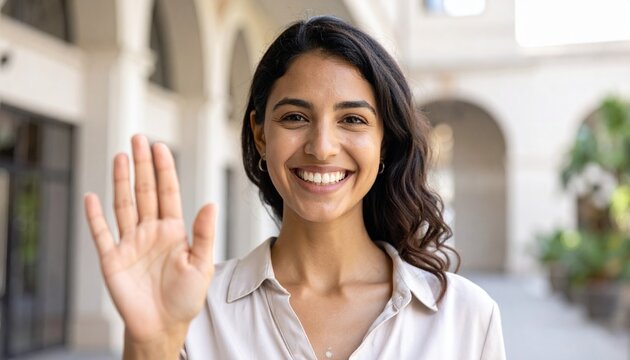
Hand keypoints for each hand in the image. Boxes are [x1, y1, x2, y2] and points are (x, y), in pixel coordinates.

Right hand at [84, 135, 215, 355]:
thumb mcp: (202, 264)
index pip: (168, 193)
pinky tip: (93, 197)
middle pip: (144, 191)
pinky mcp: (113, 259)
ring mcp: (130, 243)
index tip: (160, 147)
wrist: (163, 325)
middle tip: (138, 138)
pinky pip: (102, 233)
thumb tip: (210, 204)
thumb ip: (204, 234)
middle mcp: (151, 231)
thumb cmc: (186, 297)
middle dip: (142, 165)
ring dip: (121, 181)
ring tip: (121, 156)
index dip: (164, 170)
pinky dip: (95, 216)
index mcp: (174, 230)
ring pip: (124, 205)